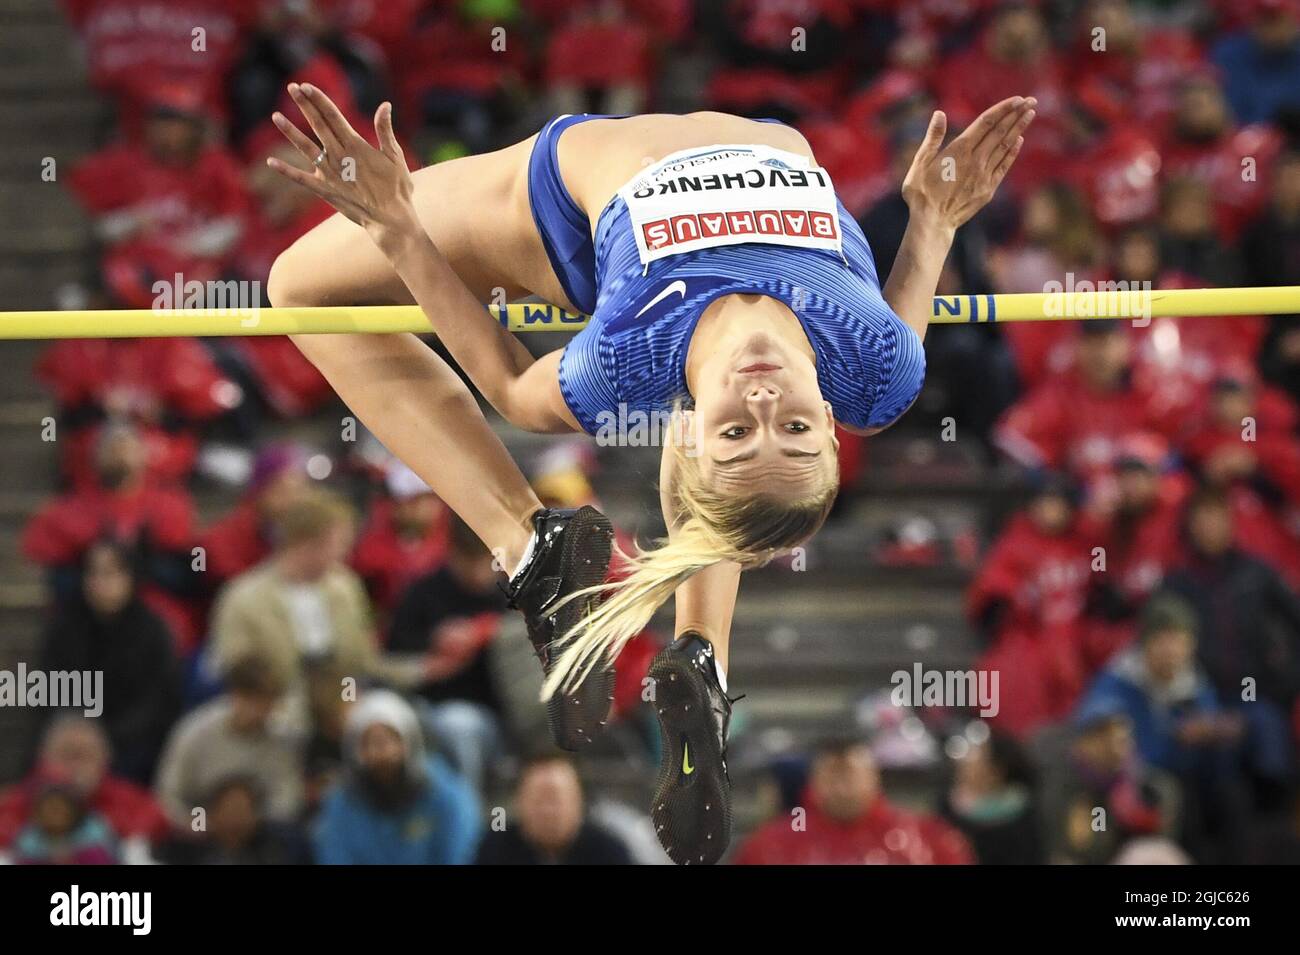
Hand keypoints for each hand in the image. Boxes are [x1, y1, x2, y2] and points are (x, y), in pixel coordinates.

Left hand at [266, 83, 418, 245]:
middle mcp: (339, 156)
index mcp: (356, 145)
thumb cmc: (397, 188)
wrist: (390, 219)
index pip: (333, 115)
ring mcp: (330, 173)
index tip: (306, 86)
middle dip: (304, 105)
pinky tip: (271, 162)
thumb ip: (385, 130)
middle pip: (318, 125)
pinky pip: (301, 179)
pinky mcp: (324, 190)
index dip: (319, 99)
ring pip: (305, 147)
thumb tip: (385, 105)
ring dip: (290, 131)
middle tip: (292, 87)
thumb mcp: (395, 157)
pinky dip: (286, 171)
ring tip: (275, 116)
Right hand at [901, 97, 1035, 230]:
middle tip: (1032, 100)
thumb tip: (939, 114)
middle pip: (1000, 131)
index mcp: (959, 150)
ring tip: (1030, 114)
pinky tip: (1019, 140)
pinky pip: (1003, 166)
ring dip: (1019, 128)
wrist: (933, 223)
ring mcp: (984, 175)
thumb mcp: (920, 163)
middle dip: (1016, 114)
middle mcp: (976, 160)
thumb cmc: (921, 193)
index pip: (986, 123)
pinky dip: (1012, 152)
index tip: (1017, 99)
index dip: (1003, 109)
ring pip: (1005, 146)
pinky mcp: (988, 189)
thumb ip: (932, 138)